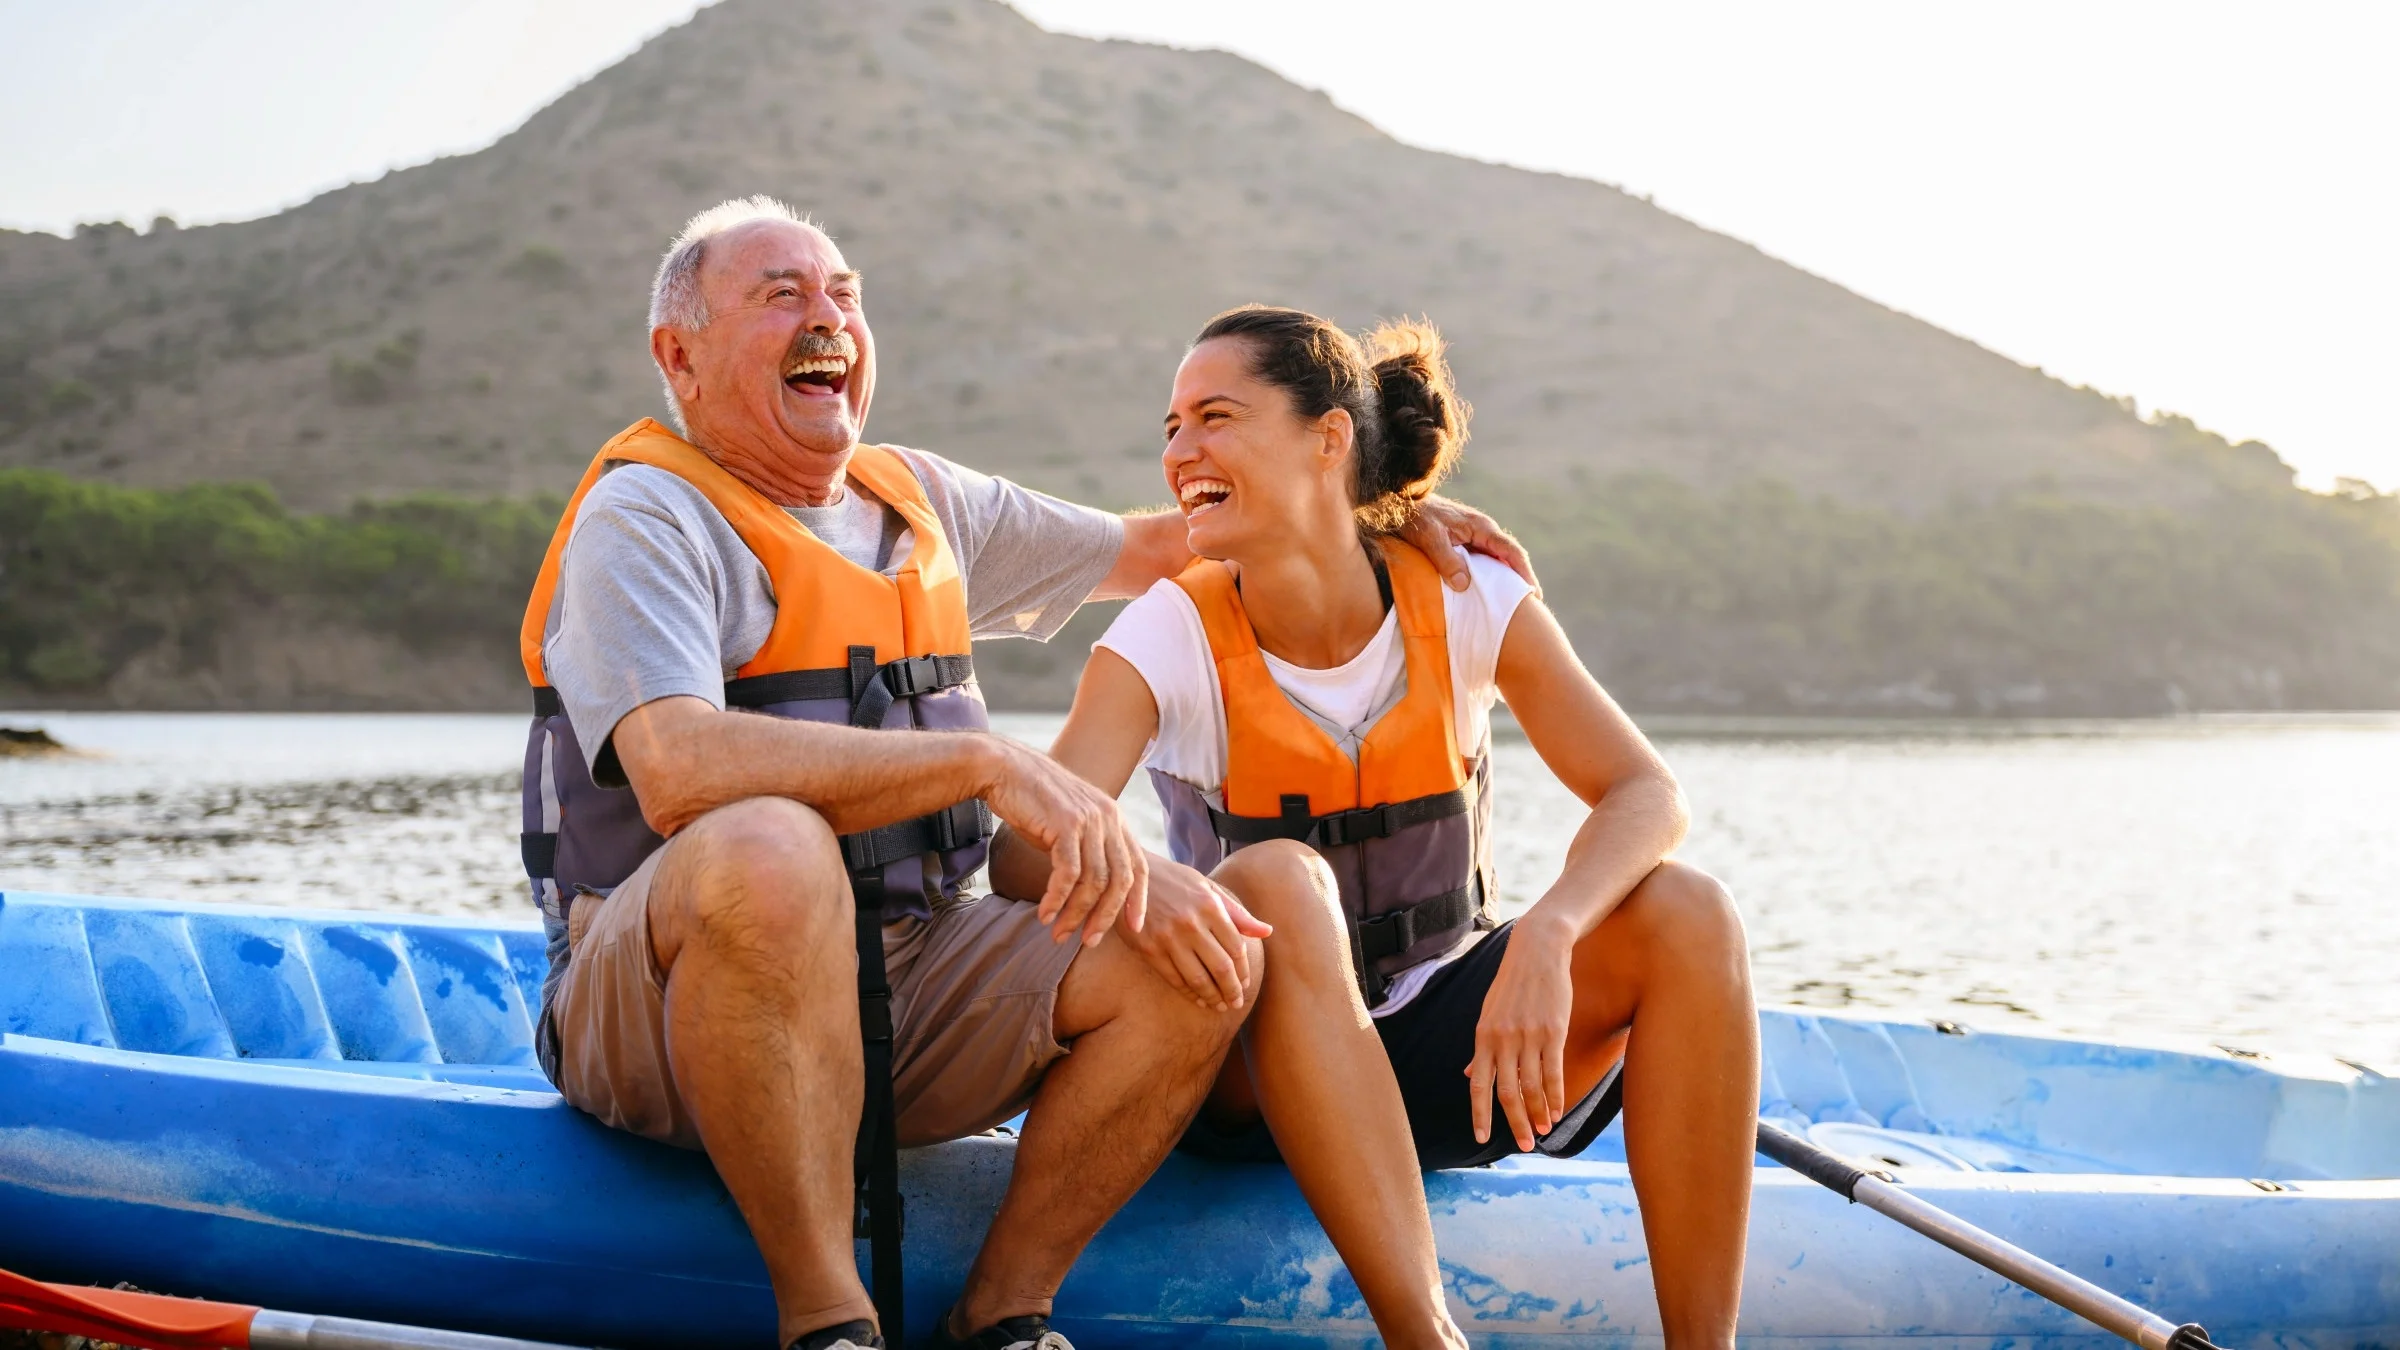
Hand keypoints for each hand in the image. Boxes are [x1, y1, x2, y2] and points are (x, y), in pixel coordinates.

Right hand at [979, 737, 1147, 946]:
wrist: (1005, 769)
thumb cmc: (1034, 803)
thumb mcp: (1070, 826)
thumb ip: (1088, 851)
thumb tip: (1094, 893)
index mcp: (1115, 820)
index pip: (1138, 867)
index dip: (1138, 901)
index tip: (1134, 930)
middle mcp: (1109, 818)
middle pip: (1120, 880)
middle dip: (1105, 917)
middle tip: (1088, 942)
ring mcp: (1089, 820)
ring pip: (1093, 881)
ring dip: (1075, 914)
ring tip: (1058, 933)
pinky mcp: (1065, 824)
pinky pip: (1068, 873)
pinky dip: (1057, 899)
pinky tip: (1044, 914)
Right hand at [1119, 855, 1273, 1011]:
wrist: (1129, 878)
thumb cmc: (1174, 881)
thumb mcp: (1207, 888)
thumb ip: (1237, 913)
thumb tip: (1267, 931)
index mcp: (1210, 906)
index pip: (1236, 947)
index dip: (1243, 970)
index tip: (1245, 983)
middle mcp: (1191, 923)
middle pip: (1221, 967)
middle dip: (1232, 990)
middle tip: (1236, 1003)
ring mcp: (1169, 938)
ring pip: (1198, 978)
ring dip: (1213, 996)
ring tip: (1220, 1006)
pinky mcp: (1150, 950)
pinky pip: (1174, 978)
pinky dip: (1189, 993)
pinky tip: (1198, 999)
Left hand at [1404, 494, 1539, 594]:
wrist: (1402, 502)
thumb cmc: (1417, 518)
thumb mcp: (1431, 539)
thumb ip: (1447, 560)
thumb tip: (1464, 585)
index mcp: (1482, 527)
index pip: (1511, 551)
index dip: (1524, 573)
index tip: (1533, 594)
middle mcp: (1483, 532)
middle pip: (1510, 557)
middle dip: (1521, 579)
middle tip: (1531, 605)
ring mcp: (1475, 537)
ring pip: (1498, 561)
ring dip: (1506, 580)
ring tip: (1515, 604)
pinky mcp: (1465, 543)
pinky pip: (1484, 562)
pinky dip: (1490, 577)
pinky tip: (1489, 593)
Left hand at [1467, 923, 1575, 1151]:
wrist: (1537, 952)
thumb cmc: (1512, 985)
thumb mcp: (1489, 1014)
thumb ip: (1481, 1048)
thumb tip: (1471, 1076)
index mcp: (1483, 1037)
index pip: (1479, 1085)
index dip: (1479, 1114)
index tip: (1481, 1139)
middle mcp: (1503, 1040)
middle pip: (1506, 1092)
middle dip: (1514, 1123)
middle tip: (1523, 1146)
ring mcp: (1528, 1036)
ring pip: (1532, 1086)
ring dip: (1538, 1113)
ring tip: (1544, 1131)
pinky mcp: (1553, 1031)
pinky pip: (1553, 1071)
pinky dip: (1556, 1096)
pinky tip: (1559, 1111)